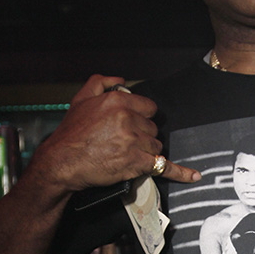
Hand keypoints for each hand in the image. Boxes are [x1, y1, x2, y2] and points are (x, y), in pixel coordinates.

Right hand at [32, 74, 199, 191]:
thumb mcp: (80, 99)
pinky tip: (193, 175)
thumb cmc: (70, 135)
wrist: (62, 162)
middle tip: (123, 143)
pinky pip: (163, 166)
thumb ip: (101, 83)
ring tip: (126, 155)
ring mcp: (134, 141)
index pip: (148, 107)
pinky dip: (179, 172)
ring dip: (146, 152)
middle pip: (152, 128)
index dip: (142, 117)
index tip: (134, 124)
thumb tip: (120, 79)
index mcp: (118, 101)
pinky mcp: (136, 163)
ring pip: (156, 146)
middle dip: (142, 136)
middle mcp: (128, 119)